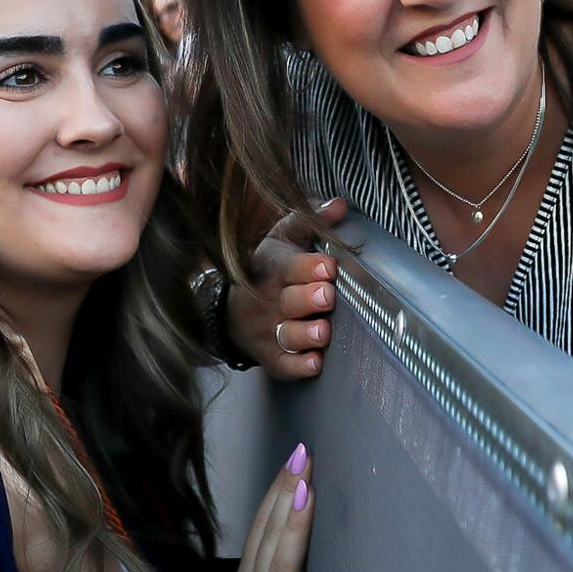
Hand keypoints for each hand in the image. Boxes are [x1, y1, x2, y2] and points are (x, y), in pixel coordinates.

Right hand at [226, 199, 345, 378]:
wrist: (232, 314)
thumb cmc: (267, 272)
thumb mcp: (281, 242)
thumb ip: (309, 222)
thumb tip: (340, 204)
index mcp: (275, 270)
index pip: (289, 267)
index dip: (308, 267)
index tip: (327, 266)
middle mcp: (272, 302)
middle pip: (290, 301)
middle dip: (309, 298)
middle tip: (326, 295)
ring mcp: (271, 332)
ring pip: (288, 335)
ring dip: (306, 334)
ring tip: (323, 331)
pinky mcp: (274, 358)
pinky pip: (286, 366)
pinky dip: (300, 367)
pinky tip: (315, 363)